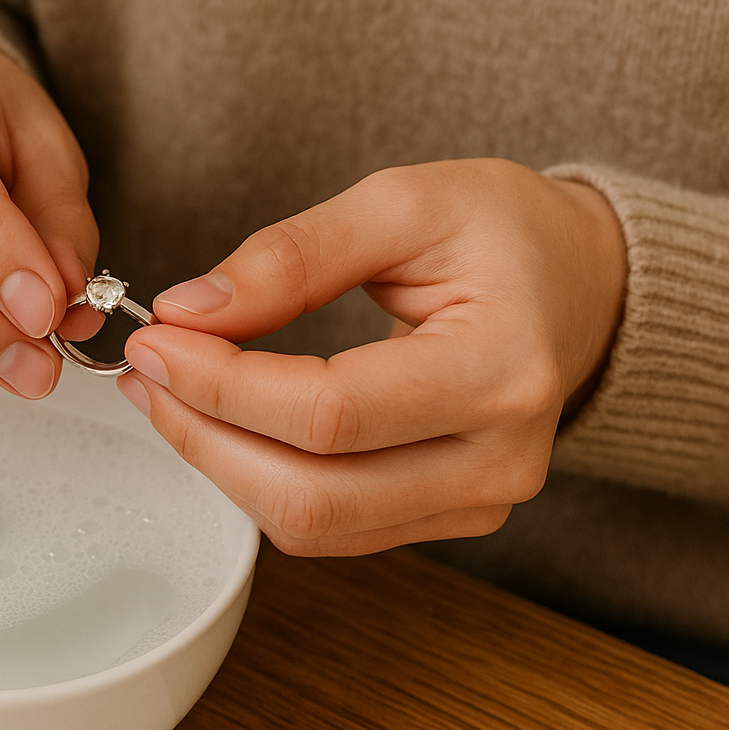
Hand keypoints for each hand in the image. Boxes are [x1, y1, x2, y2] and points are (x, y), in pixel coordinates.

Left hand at [115, 159, 626, 555]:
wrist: (579, 283)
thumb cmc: (504, 232)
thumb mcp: (402, 203)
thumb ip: (293, 256)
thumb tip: (190, 312)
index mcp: (503, 370)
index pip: (330, 413)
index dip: (223, 385)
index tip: (158, 338)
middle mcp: (500, 460)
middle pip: (313, 493)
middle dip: (204, 436)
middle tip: (149, 371)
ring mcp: (479, 502)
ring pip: (313, 525)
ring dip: (221, 465)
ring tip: (172, 393)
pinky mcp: (450, 516)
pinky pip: (331, 526)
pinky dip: (261, 480)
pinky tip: (225, 424)